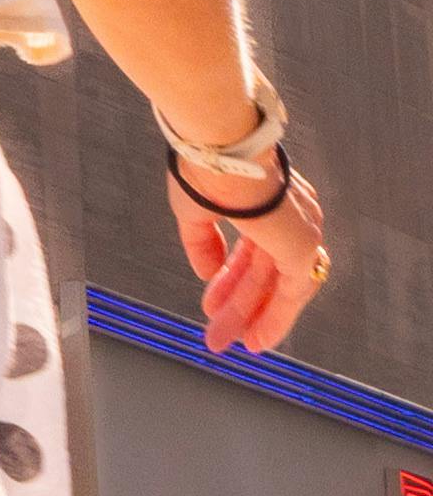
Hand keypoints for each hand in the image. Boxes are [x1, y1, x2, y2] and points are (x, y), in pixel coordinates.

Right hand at [176, 150, 330, 359]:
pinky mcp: (302, 248)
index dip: (231, 278)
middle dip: (240, 304)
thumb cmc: (204, 168)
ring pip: (276, 286)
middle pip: (265, 273)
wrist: (220, 152)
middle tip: (220, 333)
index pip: (253, 250)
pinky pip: (291, 295)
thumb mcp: (194, 211)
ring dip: (250, 316)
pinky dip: (275, 319)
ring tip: (229, 344)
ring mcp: (299, 232)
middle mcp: (290, 216)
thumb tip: (205, 273)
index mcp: (267, 200)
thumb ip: (202, 244)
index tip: (213, 302)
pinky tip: (255, 338)